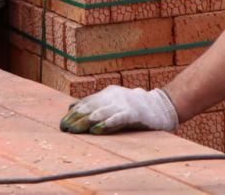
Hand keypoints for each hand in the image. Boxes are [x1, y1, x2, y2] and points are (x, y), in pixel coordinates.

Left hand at [59, 86, 177, 134]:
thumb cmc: (135, 108)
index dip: (73, 113)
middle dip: (76, 118)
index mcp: (107, 94)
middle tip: (64, 128)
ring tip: (74, 129)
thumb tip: (72, 107)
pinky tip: (96, 130)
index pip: (86, 103)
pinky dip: (105, 124)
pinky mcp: (134, 114)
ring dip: (85, 122)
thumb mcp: (113, 103)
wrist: (162, 106)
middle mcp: (113, 97)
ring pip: (100, 113)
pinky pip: (117, 119)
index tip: (62, 123)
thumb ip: (95, 105)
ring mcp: (124, 104)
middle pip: (90, 107)